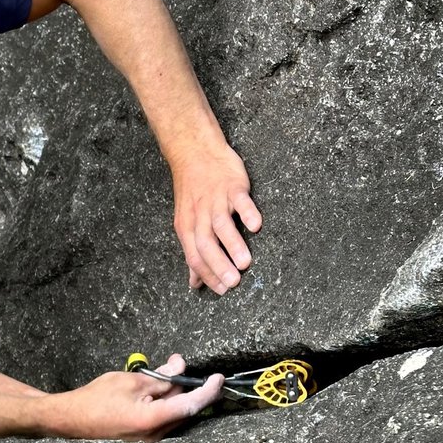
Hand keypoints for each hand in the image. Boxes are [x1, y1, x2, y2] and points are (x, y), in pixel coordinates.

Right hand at [52, 354, 223, 441]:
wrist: (73, 418)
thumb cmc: (98, 398)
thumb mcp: (132, 381)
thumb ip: (160, 377)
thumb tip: (179, 369)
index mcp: (153, 420)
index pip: (191, 405)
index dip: (208, 391)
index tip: (218, 378)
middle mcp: (155, 434)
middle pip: (183, 407)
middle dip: (185, 385)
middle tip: (176, 362)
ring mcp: (149, 437)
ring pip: (173, 411)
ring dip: (173, 392)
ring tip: (162, 371)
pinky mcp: (143, 434)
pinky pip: (163, 416)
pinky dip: (164, 401)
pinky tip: (155, 387)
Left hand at [171, 146, 261, 294]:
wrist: (194, 152)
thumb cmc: (193, 192)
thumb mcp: (187, 221)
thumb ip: (193, 253)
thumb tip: (194, 282)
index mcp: (187, 227)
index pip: (194, 256)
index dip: (207, 275)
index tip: (222, 290)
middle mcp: (199, 215)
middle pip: (206, 244)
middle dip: (219, 265)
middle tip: (233, 283)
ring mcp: (215, 200)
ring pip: (221, 225)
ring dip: (233, 244)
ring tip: (245, 263)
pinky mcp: (232, 186)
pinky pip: (239, 201)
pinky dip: (247, 213)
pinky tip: (256, 226)